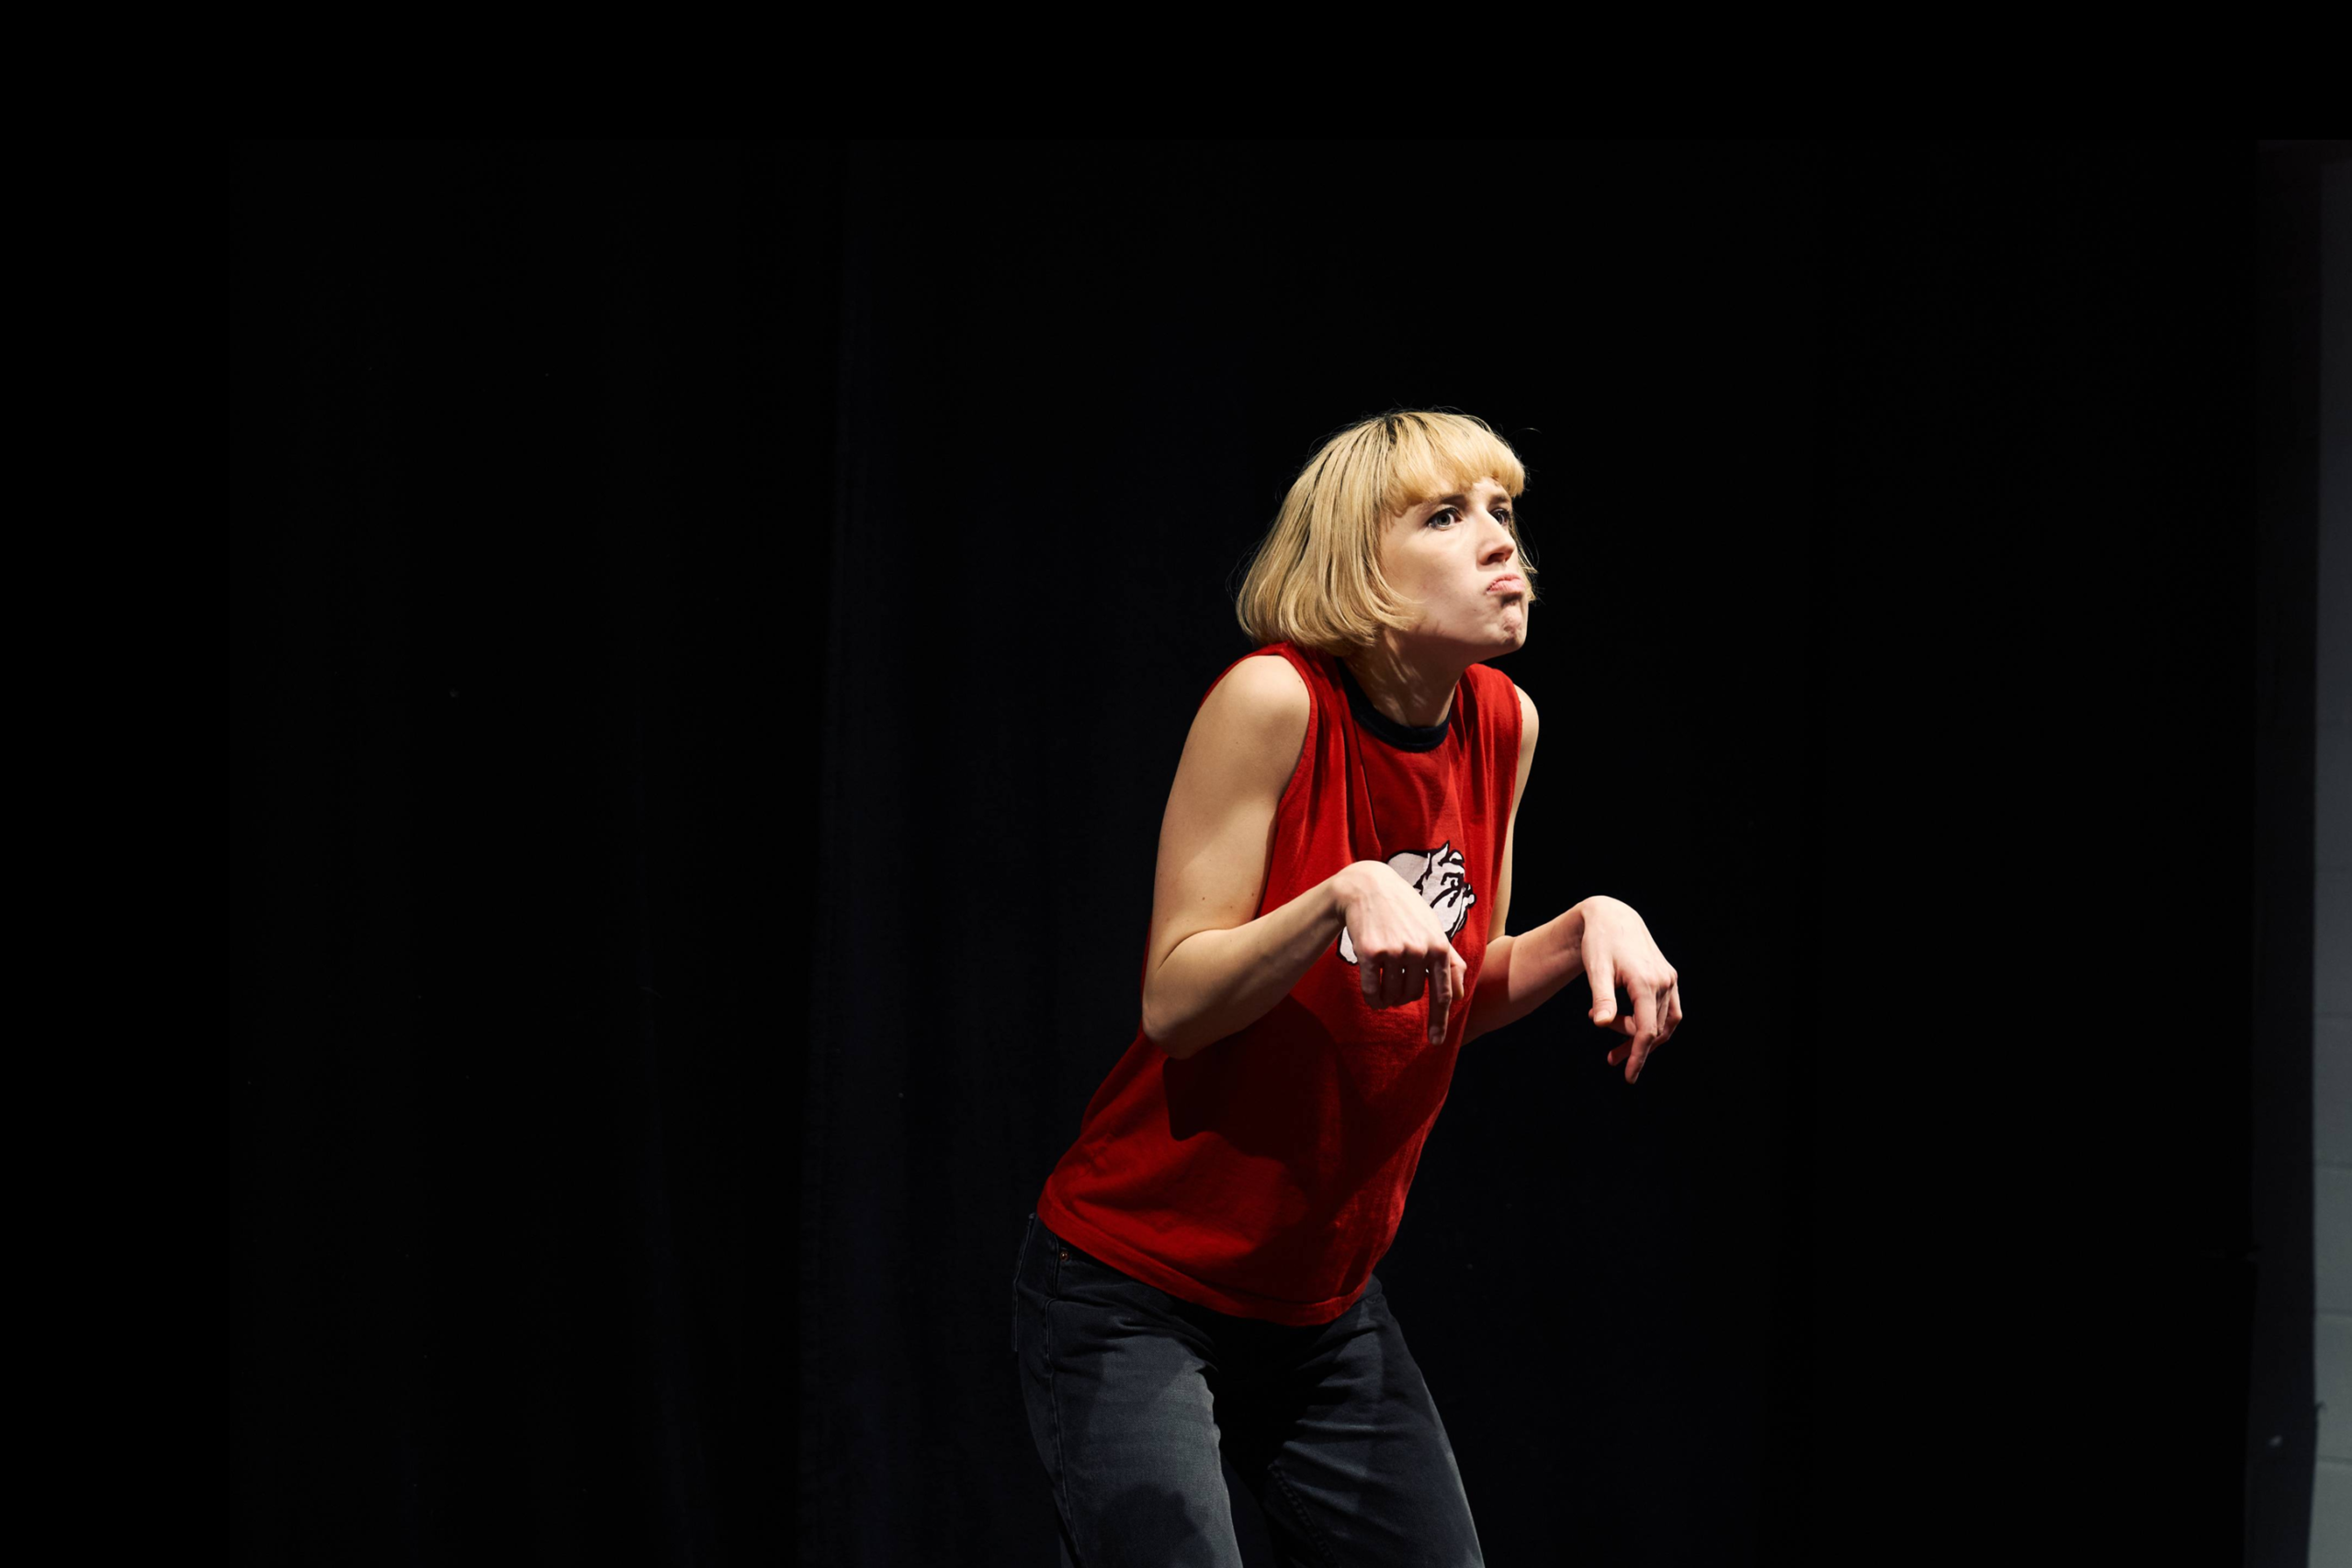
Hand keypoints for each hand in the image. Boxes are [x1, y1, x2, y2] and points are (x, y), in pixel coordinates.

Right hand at [1335, 861, 1468, 1046]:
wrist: (1368, 887)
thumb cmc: (1405, 910)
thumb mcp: (1433, 929)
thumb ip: (1450, 960)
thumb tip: (1461, 994)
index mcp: (1439, 947)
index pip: (1443, 994)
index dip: (1439, 1022)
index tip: (1435, 1041)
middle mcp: (1419, 950)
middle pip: (1412, 996)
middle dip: (1404, 995)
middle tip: (1396, 977)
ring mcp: (1394, 951)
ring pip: (1392, 996)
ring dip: (1387, 997)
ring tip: (1383, 979)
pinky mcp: (1370, 952)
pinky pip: (1371, 991)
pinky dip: (1372, 999)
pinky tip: (1372, 995)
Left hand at [1579, 897, 1682, 1083]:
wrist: (1612, 917)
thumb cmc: (1598, 943)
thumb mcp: (1595, 969)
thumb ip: (1601, 997)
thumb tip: (1599, 1024)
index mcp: (1645, 982)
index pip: (1646, 1029)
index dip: (1638, 1055)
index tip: (1629, 1077)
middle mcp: (1663, 981)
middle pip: (1654, 1029)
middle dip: (1634, 1048)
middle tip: (1610, 1059)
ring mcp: (1669, 979)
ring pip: (1665, 1022)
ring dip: (1644, 1038)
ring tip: (1618, 1049)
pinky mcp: (1669, 977)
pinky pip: (1668, 1011)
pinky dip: (1653, 1024)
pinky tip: (1631, 1026)